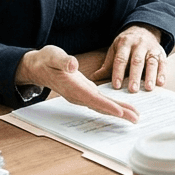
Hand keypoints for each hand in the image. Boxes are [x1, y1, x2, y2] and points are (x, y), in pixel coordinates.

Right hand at [16, 46, 139, 122]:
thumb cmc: (46, 61)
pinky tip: (123, 109)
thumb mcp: (53, 56)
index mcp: (72, 87)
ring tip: (134, 116)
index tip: (119, 112)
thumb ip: (63, 61)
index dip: (106, 105)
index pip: (91, 98)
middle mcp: (78, 95)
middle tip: (135, 118)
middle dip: (118, 113)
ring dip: (119, 112)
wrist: (39, 68)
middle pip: (100, 107)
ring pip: (102, 106)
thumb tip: (73, 65)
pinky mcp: (85, 92)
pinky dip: (113, 106)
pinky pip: (101, 102)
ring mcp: (82, 95)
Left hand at [104, 24, 166, 92]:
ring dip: (150, 75)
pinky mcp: (161, 53)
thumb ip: (107, 65)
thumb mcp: (115, 50)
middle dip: (134, 76)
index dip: (118, 72)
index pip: (120, 59)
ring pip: (151, 62)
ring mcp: (151, 48)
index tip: (116, 85)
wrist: (144, 29)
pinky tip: (160, 83)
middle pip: (136, 61)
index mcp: (124, 44)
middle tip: (133, 90)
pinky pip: (163, 63)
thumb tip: (94, 77)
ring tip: (149, 88)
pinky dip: (162, 73)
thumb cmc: (127, 45)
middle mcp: (138, 45)